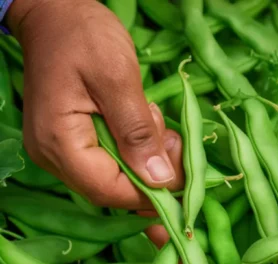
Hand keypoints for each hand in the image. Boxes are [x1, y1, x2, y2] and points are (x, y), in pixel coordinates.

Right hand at [7, 0, 183, 208]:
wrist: (56, 13)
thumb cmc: (84, 37)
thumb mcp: (118, 78)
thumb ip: (138, 131)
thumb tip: (160, 179)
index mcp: (59, 142)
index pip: (109, 190)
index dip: (151, 193)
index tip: (187, 179)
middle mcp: (53, 155)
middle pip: (112, 189)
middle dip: (152, 173)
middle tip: (175, 141)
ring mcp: (60, 150)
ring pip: (114, 177)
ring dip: (146, 157)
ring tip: (155, 120)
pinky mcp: (72, 142)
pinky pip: (110, 160)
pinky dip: (135, 148)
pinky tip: (144, 121)